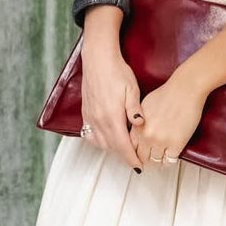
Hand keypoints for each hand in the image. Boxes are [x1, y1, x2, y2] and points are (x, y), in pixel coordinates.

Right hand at [80, 42, 145, 170]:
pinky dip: (99, 140)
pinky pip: (90, 134)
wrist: (98, 59)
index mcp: (112, 117)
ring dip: (112, 148)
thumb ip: (135, 109)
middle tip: (136, 158)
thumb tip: (140, 126)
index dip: (131, 158)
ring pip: (100, 143)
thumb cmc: (117, 72)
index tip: (139, 167)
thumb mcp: (132, 89)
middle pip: (111, 147)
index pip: (122, 146)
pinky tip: (107, 136)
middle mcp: (98, 120)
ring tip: (124, 147)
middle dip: (124, 155)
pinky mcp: (85, 113)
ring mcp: (90, 117)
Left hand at [130, 73, 207, 167]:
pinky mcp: (176, 144)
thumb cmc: (168, 93)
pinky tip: (172, 152)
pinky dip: (170, 158)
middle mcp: (147, 136)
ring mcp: (162, 141)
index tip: (141, 151)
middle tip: (153, 154)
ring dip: (159, 158)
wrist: (185, 89)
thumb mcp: (144, 106)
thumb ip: (137, 121)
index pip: (131, 148)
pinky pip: (170, 161)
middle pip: (142, 157)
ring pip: (156, 161)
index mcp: (138, 126)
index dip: (136, 151)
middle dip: (147, 157)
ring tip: (163, 152)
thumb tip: (136, 131)